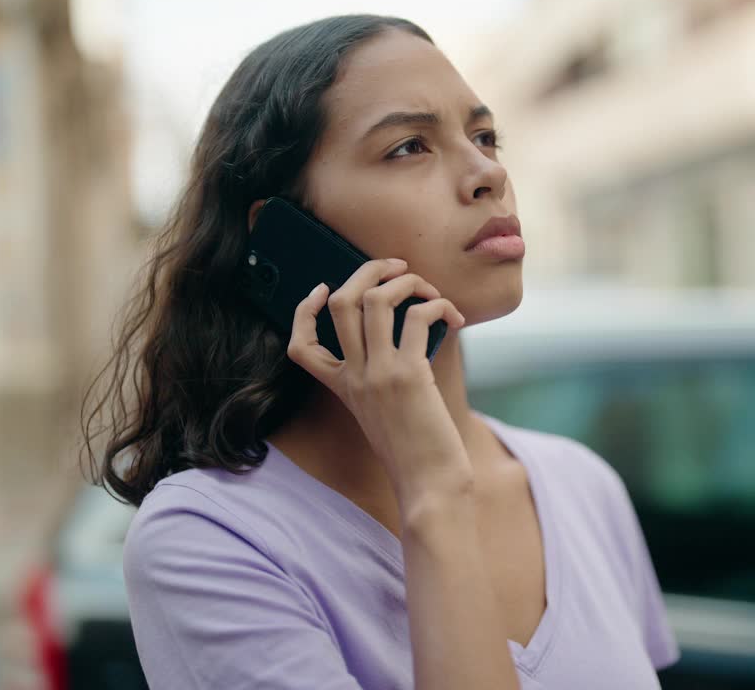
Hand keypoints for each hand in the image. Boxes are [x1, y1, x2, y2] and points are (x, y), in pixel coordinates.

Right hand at [285, 259, 469, 498]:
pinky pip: (418, 317)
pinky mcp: (409, 375)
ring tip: (430, 292)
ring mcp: (378, 374)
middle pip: (342, 302)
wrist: (429, 487)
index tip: (326, 288)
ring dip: (407, 282)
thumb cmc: (417, 454)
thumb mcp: (385, 413)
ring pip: (377, 300)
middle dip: (368, 271)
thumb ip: (384, 379)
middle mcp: (355, 377)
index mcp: (343, 388)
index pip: (300, 345)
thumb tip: (412, 330)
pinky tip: (454, 320)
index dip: (305, 309)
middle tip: (397, 267)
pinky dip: (439, 306)